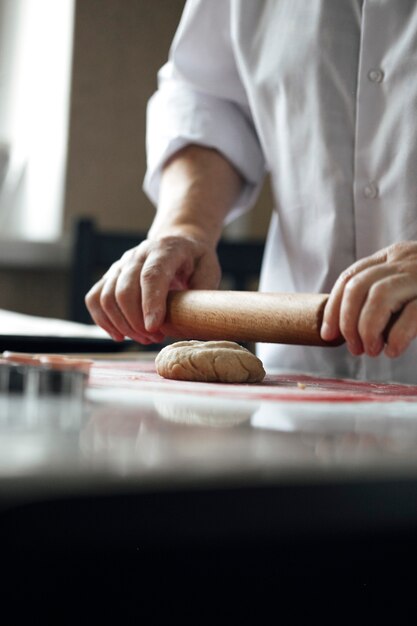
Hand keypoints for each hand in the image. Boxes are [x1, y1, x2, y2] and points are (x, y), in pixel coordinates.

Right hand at [85, 235, 220, 343]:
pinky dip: (103, 321)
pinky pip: (94, 299)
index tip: (153, 328)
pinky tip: (119, 335)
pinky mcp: (110, 276)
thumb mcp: (209, 269)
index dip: (150, 303)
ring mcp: (121, 264)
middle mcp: (138, 254)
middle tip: (155, 338)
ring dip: (123, 325)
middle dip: (136, 322)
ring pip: (107, 297)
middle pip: (125, 289)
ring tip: (144, 339)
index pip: (152, 275)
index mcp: (165, 250)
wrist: (177, 242)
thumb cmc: (195, 261)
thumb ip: (203, 290)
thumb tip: (192, 317)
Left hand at [321, 241, 416, 357]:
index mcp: (394, 256)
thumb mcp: (408, 284)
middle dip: (347, 321)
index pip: (350, 276)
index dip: (334, 307)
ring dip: (367, 328)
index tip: (328, 334)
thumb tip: (346, 328)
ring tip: (372, 350)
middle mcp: (406, 260)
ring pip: (379, 296)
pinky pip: (412, 313)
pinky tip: (394, 350)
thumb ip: (384, 295)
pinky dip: (397, 335)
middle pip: (358, 286)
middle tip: (353, 347)